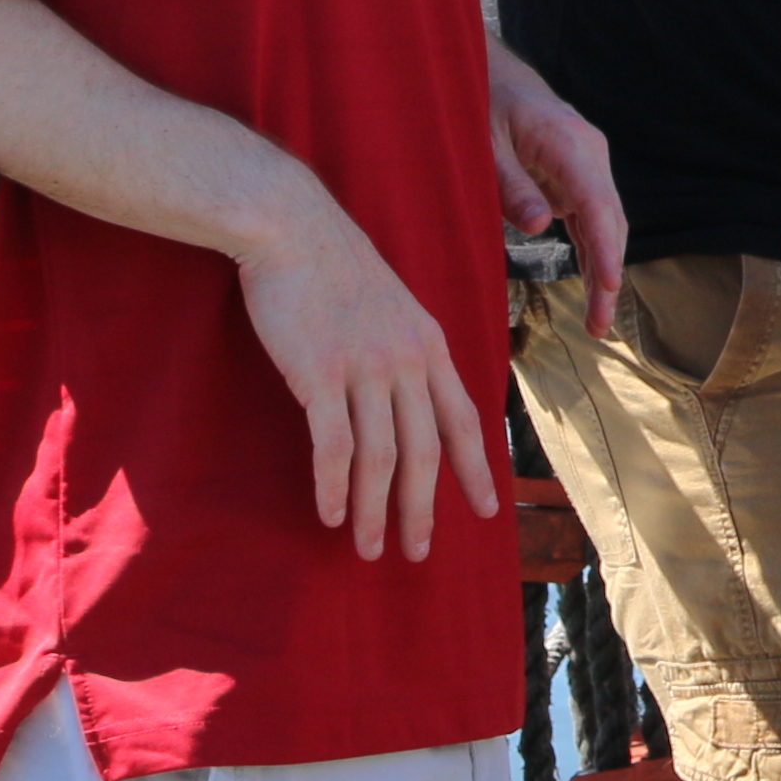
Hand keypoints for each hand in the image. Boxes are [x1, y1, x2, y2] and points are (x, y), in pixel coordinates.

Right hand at [232, 196, 497, 562]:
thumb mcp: (389, 308)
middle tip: (418, 553)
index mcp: (430, 345)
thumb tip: (406, 398)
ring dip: (374, 511)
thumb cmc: (334, 269)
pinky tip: (330, 514)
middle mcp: (408, 360)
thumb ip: (403, 352)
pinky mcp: (322, 373)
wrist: (293, 227)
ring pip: (381, 458)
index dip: (476, 469)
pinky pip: (335, 445)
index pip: (464, 420)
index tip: (486, 510)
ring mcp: (367, 367)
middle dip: (423, 509)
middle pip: (426, 452)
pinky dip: (334, 486)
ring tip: (368, 549)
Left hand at [486, 42, 623, 340]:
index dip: (605, 250)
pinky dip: (593, 252)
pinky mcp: (578, 175)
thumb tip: (540, 227)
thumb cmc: (482, 107)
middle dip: (608, 276)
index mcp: (569, 144)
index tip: (609, 287)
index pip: (596, 205)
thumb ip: (510, 185)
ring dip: (603, 270)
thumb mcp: (483, 146)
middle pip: (611, 222)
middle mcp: (590, 154)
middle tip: (599, 327)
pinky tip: (593, 286)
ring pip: (606, 224)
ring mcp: (588, 165)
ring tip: (597, 322)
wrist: (492, 76)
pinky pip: (591, 218)